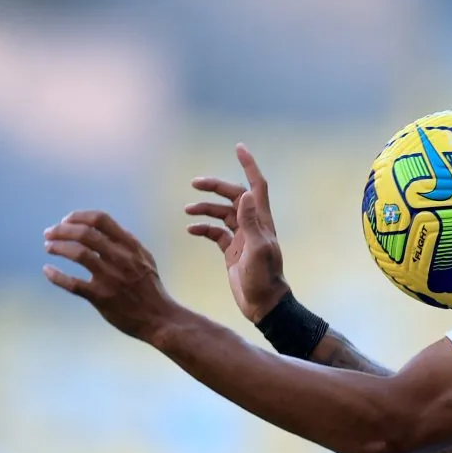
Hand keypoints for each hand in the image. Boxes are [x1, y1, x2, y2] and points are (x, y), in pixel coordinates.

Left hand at [43, 211, 179, 341]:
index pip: (101, 220)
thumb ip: (128, 243)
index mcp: (131, 247)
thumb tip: (106, 229)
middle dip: (61, 230)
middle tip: (49, 233)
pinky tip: (48, 271)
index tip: (66, 221)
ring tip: (49, 248)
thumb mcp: (146, 260)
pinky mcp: (101, 297)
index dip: (78, 216)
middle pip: (85, 234)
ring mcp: (111, 278)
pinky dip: (55, 275)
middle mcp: (121, 259)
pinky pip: (72, 283)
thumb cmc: (151, 289)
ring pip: (78, 253)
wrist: (159, 318)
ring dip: (57, 247)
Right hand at [185, 144, 288, 322]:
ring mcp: (242, 238)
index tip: (238, 148)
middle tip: (195, 184)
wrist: (263, 304)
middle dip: (215, 187)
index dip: (249, 166)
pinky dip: (203, 229)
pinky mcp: (232, 251)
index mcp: (262, 221)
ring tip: (187, 209)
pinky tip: (191, 230)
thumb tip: (245, 194)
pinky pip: (215, 233)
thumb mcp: (257, 249)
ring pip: (221, 214)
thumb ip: (250, 222)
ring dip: (205, 209)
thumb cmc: (264, 279)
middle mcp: (253, 226)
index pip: (256, 186)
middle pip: (233, 196)